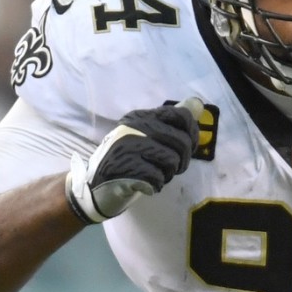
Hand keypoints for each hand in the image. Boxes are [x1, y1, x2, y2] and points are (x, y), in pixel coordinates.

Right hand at [66, 97, 203, 223]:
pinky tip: (145, 184)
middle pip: (181, 142)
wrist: (94, 186)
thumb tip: (197, 105)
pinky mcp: (125, 167)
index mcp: (141, 117)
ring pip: (172, 161)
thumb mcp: (146, 137)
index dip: (192, 133)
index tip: (189, 146)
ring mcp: (128, 146)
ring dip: (168, 174)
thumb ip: (170, 123)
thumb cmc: (126, 161)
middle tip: (171, 169)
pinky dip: (156, 185)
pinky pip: (158, 177)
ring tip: (155, 175)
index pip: (181, 115)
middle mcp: (134, 127)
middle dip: (182, 161)